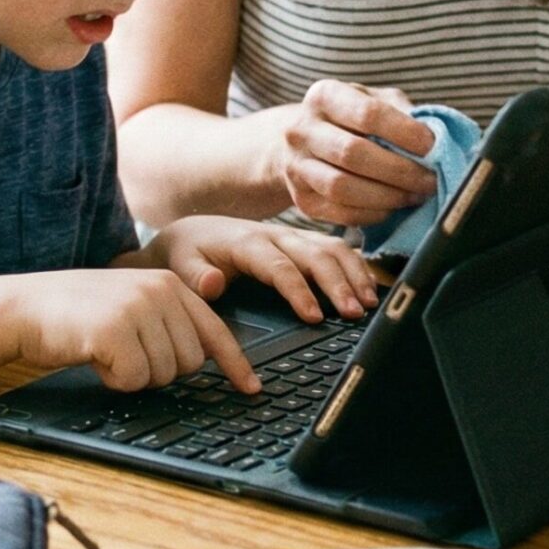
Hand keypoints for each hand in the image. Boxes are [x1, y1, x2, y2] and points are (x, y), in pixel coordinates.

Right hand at [0, 269, 259, 392]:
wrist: (25, 307)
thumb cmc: (77, 314)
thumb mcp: (131, 306)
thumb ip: (166, 322)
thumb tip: (201, 359)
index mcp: (170, 284)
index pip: (215, 331)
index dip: (235, 365)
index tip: (252, 388)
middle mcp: (161, 290)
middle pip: (190, 363)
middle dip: (159, 370)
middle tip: (124, 352)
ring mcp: (139, 308)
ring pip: (163, 374)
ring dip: (134, 375)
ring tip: (106, 349)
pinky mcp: (117, 329)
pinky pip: (134, 379)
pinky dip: (114, 379)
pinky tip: (94, 356)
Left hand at [145, 215, 380, 323]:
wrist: (192, 231)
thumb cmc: (187, 253)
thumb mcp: (179, 265)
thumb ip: (195, 276)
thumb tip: (215, 284)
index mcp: (246, 242)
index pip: (280, 266)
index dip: (300, 291)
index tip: (316, 317)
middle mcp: (275, 235)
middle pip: (315, 254)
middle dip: (339, 284)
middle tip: (356, 314)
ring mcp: (291, 236)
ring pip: (332, 247)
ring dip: (354, 273)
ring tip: (369, 304)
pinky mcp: (301, 241)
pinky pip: (335, 249)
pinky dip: (355, 266)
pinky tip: (368, 289)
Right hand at [265, 79, 438, 226]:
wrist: (302, 143)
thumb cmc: (350, 119)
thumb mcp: (373, 100)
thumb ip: (402, 112)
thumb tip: (438, 139)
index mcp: (324, 96)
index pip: (368, 114)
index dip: (405, 133)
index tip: (434, 146)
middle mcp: (302, 129)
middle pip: (353, 153)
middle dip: (400, 170)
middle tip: (431, 180)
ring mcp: (296, 166)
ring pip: (342, 187)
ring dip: (387, 196)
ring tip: (415, 195)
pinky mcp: (301, 199)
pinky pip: (339, 213)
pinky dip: (373, 214)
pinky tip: (392, 208)